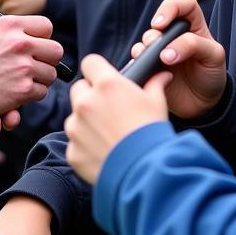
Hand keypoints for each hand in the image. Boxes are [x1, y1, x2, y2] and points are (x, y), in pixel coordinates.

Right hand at [0, 15, 61, 116]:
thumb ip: (3, 29)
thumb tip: (19, 30)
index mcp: (10, 24)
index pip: (46, 27)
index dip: (42, 38)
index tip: (36, 45)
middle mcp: (20, 42)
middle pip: (55, 51)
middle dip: (47, 60)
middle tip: (36, 66)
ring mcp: (23, 67)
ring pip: (50, 74)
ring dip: (39, 79)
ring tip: (22, 80)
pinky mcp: (23, 89)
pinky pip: (41, 92)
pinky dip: (31, 95)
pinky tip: (16, 92)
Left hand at [65, 53, 169, 183]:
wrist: (145, 171)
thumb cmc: (151, 133)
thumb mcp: (157, 103)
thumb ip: (154, 84)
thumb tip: (162, 74)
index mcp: (106, 85)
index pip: (90, 63)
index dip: (98, 70)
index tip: (103, 79)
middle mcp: (85, 102)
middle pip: (79, 89)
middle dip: (90, 96)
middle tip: (108, 109)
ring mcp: (75, 127)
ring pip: (75, 117)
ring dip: (86, 122)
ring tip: (109, 135)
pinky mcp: (72, 150)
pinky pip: (75, 143)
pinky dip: (86, 146)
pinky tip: (104, 152)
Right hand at [128, 0, 226, 118]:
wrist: (203, 104)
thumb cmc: (212, 75)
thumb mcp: (214, 57)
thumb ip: (194, 46)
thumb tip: (166, 52)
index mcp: (193, 26)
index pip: (182, 5)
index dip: (170, 8)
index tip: (162, 24)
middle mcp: (174, 35)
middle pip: (157, 23)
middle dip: (154, 34)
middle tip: (156, 47)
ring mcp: (161, 50)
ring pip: (144, 40)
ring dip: (145, 49)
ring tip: (154, 62)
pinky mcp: (151, 66)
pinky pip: (137, 59)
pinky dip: (138, 62)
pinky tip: (146, 70)